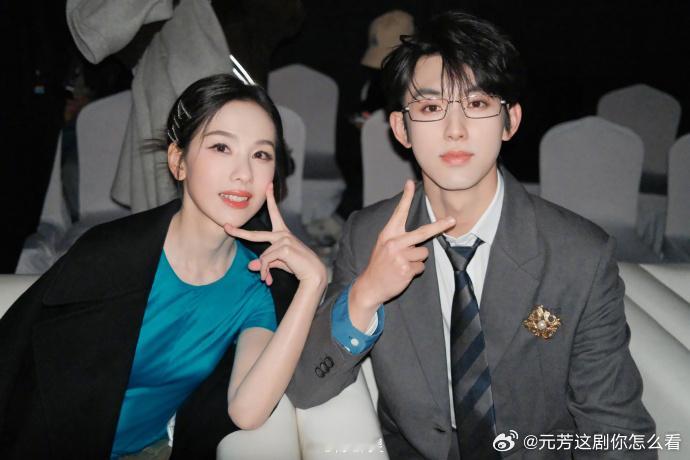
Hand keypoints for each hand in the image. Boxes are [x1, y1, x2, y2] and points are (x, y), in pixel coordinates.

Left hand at [224, 183, 326, 288]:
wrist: (313, 273)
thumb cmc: (298, 266)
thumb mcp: (279, 263)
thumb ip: (265, 262)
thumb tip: (251, 266)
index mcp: (283, 233)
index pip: (275, 213)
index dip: (271, 199)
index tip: (268, 186)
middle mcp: (283, 234)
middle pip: (256, 235)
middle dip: (239, 232)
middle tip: (226, 227)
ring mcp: (283, 240)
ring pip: (263, 256)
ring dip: (264, 269)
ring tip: (268, 279)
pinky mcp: (284, 248)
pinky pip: (266, 261)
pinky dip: (266, 271)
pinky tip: (269, 279)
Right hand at [350, 180, 454, 311]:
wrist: (370, 286)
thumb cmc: (380, 264)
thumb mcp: (383, 246)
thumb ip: (398, 237)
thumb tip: (419, 235)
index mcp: (387, 234)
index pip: (399, 213)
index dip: (405, 197)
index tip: (410, 183)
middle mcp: (393, 243)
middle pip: (423, 232)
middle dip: (440, 226)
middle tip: (452, 220)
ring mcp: (400, 256)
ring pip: (423, 253)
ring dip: (417, 260)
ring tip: (403, 264)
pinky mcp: (406, 269)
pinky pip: (421, 267)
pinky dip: (415, 271)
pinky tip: (403, 273)